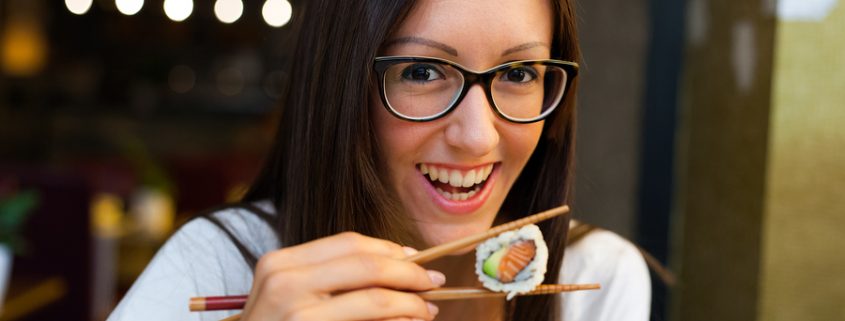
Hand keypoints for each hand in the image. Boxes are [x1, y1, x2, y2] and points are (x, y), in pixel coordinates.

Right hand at [241, 232, 443, 320]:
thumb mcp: (289, 296)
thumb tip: (399, 261)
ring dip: (411, 304)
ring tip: (426, 311)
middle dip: (410, 274)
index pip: (349, 243)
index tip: (416, 259)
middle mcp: (285, 286)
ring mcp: (298, 318)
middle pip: (367, 267)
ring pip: (375, 300)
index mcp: (281, 265)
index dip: (390, 249)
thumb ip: (332, 278)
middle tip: (434, 283)